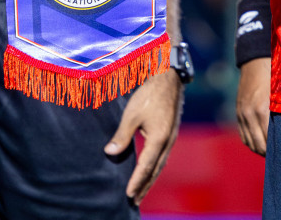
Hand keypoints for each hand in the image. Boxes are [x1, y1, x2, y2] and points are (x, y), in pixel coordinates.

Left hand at [105, 68, 182, 203]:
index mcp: (158, 140)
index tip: (128, 195)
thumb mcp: (131, 115)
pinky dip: (155, 168)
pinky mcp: (170, 133)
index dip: (137, 182)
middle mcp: (167, 143)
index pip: (146, 167)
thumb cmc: (148, 95)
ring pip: (160, 165)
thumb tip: (109, 153)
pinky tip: (150, 170)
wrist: (168, 79)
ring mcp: (171, 138)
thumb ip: (122, 135)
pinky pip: (162, 157)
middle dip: (145, 186)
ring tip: (141, 190)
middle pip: (155, 171)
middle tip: (135, 200)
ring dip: (150, 179)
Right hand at [235, 58, 270, 155]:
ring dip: (259, 149)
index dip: (277, 150)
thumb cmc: (274, 77)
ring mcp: (242, 115)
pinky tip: (261, 144)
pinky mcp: (238, 114)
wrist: (255, 63)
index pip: (268, 140)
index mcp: (262, 110)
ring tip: (271, 152)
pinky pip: (243, 136)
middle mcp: (249, 114)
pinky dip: (251, 143)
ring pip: (249, 143)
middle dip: (268, 153)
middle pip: (258, 145)